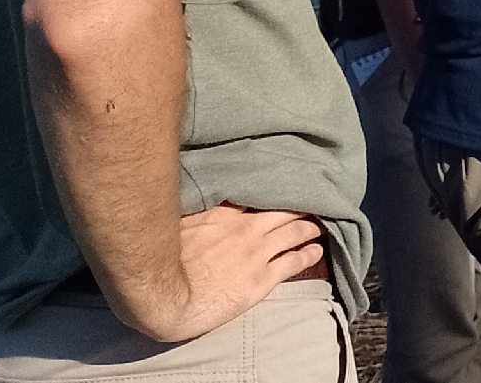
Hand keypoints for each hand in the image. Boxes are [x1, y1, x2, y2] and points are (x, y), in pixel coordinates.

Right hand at [114, 204, 323, 342]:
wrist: (163, 296)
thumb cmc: (159, 261)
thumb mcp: (174, 225)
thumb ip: (193, 214)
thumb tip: (190, 201)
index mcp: (222, 215)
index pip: (256, 196)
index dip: (273, 192)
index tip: (285, 184)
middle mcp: (245, 229)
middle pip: (282, 210)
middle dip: (300, 205)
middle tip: (316, 200)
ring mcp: (256, 253)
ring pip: (293, 232)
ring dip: (309, 227)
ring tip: (321, 224)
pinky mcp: (261, 279)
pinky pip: (293, 262)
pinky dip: (308, 255)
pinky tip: (317, 251)